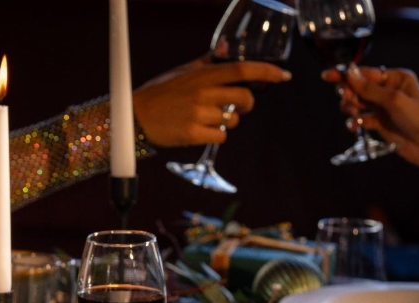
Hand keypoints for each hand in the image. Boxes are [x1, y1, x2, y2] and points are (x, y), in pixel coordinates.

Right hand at [133, 56, 291, 146]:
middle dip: (246, 104)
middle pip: (245, 98)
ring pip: (233, 120)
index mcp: (202, 74)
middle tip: (236, 106)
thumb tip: (226, 49)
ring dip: (226, 122)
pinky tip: (200, 131)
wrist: (135, 117)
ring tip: (206, 119)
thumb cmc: (160, 94)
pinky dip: (215, 135)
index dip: (267, 72)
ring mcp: (198, 114)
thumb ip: (207, 61)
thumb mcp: (182, 72)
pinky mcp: (193, 133)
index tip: (284, 75)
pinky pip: (221, 136)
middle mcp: (203, 92)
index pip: (243, 69)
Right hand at [323, 64, 418, 215]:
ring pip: (356, 104)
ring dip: (350, 109)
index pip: (365, 73)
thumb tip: (350, 73)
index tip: (327, 76)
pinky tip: (355, 127)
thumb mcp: (394, 100)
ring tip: (354, 116)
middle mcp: (388, 91)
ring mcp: (383, 108)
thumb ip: (369, 88)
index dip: (345, 75)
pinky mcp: (380, 123)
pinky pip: (360, 119)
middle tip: (348, 103)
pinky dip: (355, 122)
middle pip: (358, 88)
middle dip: (348, 95)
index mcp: (396, 78)